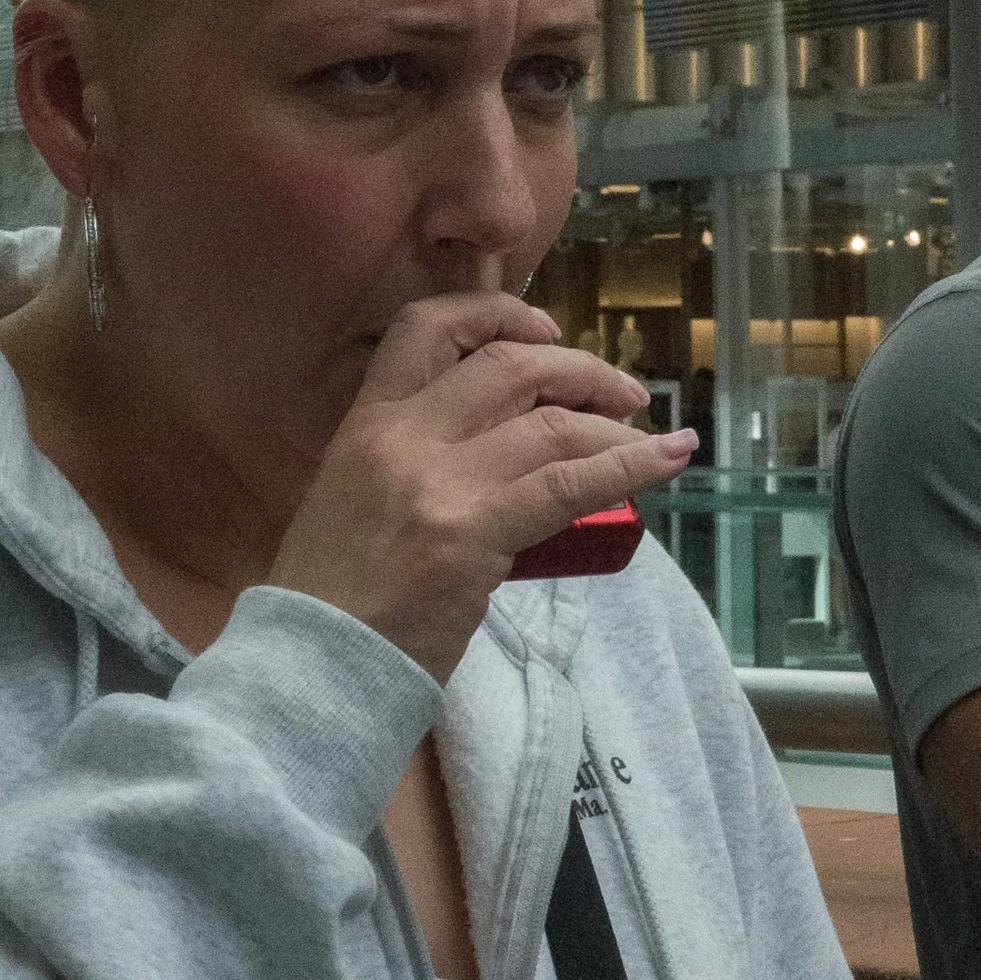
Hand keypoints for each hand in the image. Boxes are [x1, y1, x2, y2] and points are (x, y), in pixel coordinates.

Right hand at [268, 293, 696, 683]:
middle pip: (510, 366)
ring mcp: (440, 482)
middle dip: (579, 369)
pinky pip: (570, 484)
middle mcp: (402, 437)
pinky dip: (630, 466)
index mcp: (365, 424)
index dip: (495, 312)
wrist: (311, 667)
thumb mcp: (352, 504)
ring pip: (552, 424)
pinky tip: (669, 459)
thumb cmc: (331, 602)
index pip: (425, 326)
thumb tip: (487, 461)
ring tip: (652, 437)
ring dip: (615, 425)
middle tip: (620, 394)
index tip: (541, 329)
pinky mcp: (474, 533)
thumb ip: (408, 467)